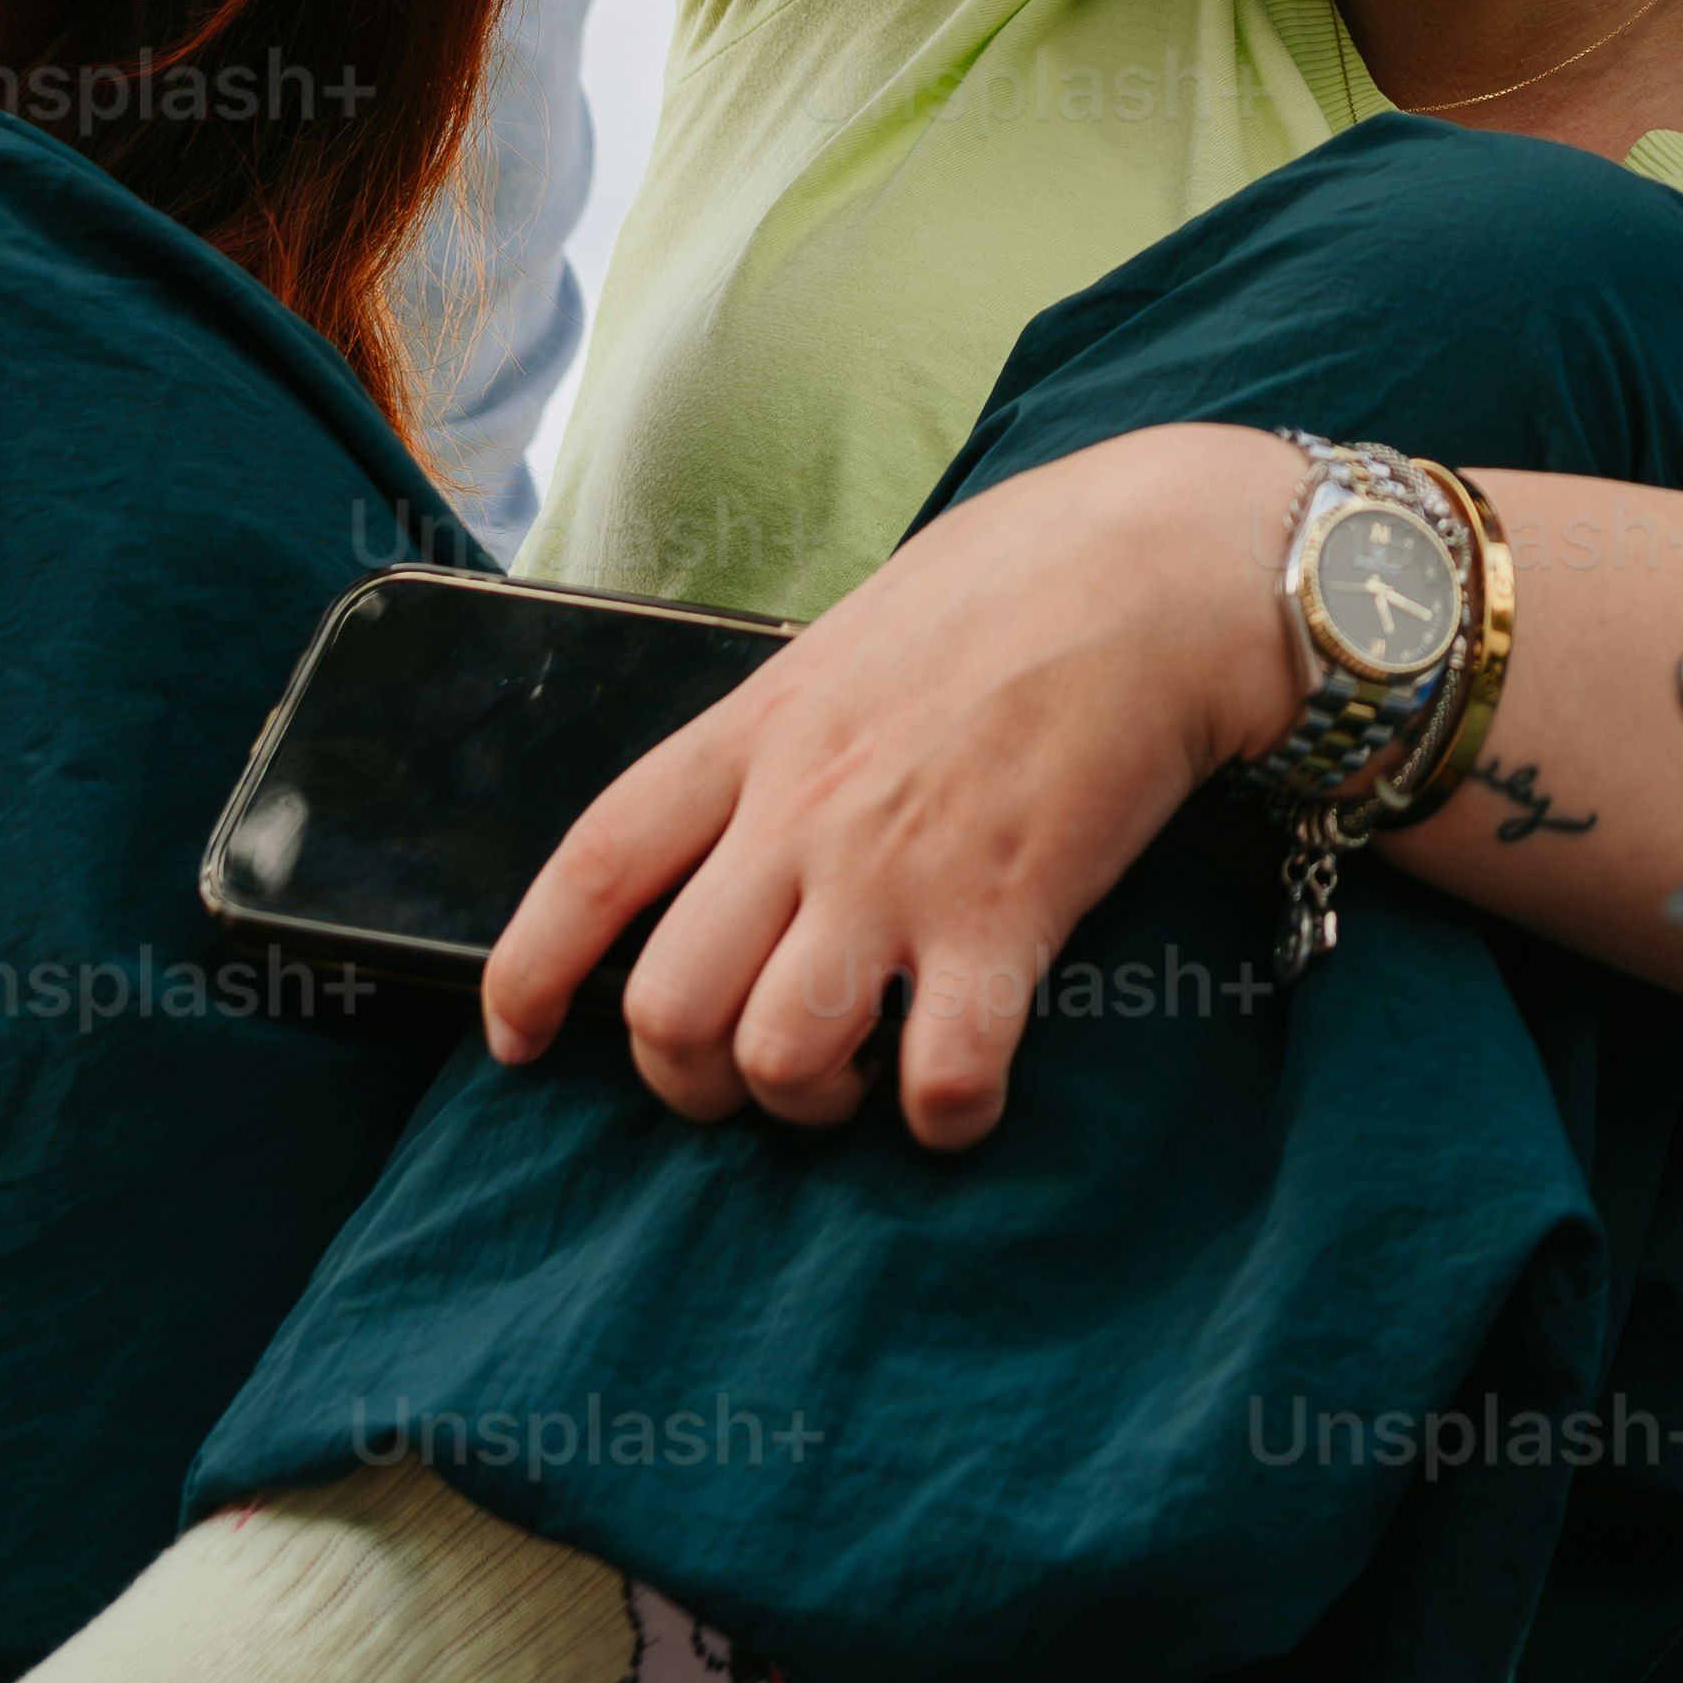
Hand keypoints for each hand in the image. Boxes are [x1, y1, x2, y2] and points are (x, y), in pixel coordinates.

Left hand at [474, 427, 1301, 1149]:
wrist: (1166, 565)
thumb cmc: (1024, 585)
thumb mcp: (856, 637)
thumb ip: (790, 734)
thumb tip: (757, 815)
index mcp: (757, 731)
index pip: (592, 865)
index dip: (528, 971)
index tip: (516, 1039)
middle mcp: (804, 810)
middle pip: (665, 1008)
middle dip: (688, 1084)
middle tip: (752, 1076)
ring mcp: (898, 869)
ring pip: (777, 1060)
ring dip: (809, 1105)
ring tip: (864, 1074)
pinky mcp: (1006, 916)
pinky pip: (940, 1080)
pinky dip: (944, 1118)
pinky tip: (964, 1088)